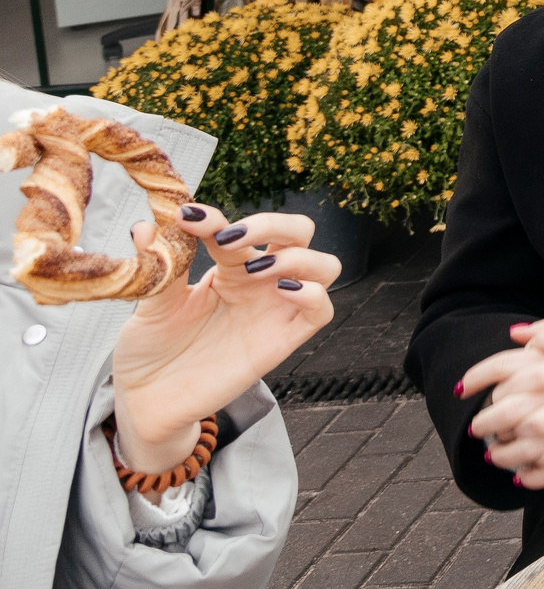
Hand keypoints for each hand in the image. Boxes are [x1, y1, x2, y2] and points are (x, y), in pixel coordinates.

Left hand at [111, 206, 338, 473]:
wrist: (148, 402)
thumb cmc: (150, 350)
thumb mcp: (150, 304)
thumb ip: (160, 265)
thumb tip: (144, 226)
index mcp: (229, 267)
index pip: (239, 228)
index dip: (217, 218)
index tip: (187, 217)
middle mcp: (260, 283)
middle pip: (299, 232)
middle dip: (273, 222)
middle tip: (231, 236)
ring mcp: (275, 310)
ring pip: (324, 266)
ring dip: (297, 257)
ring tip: (256, 268)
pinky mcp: (283, 341)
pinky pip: (321, 311)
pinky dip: (313, 294)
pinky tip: (281, 291)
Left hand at [459, 319, 543, 490]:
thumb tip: (514, 333)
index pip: (501, 367)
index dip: (476, 378)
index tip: (463, 388)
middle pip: (507, 411)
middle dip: (486, 423)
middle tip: (477, 429)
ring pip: (527, 445)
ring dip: (506, 454)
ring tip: (497, 456)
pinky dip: (537, 475)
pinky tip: (525, 476)